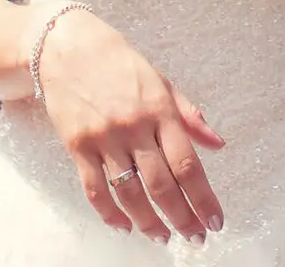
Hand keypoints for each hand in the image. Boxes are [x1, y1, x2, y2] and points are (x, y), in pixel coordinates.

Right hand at [35, 7, 225, 244]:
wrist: (66, 47)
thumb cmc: (118, 64)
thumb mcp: (161, 81)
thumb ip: (189, 115)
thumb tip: (218, 144)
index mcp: (159, 109)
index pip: (187, 164)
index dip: (204, 198)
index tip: (215, 221)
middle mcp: (133, 126)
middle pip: (162, 185)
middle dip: (182, 218)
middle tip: (195, 237)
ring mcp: (103, 138)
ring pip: (129, 194)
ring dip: (149, 223)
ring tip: (163, 237)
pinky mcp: (77, 146)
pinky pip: (95, 190)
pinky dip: (110, 214)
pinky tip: (124, 226)